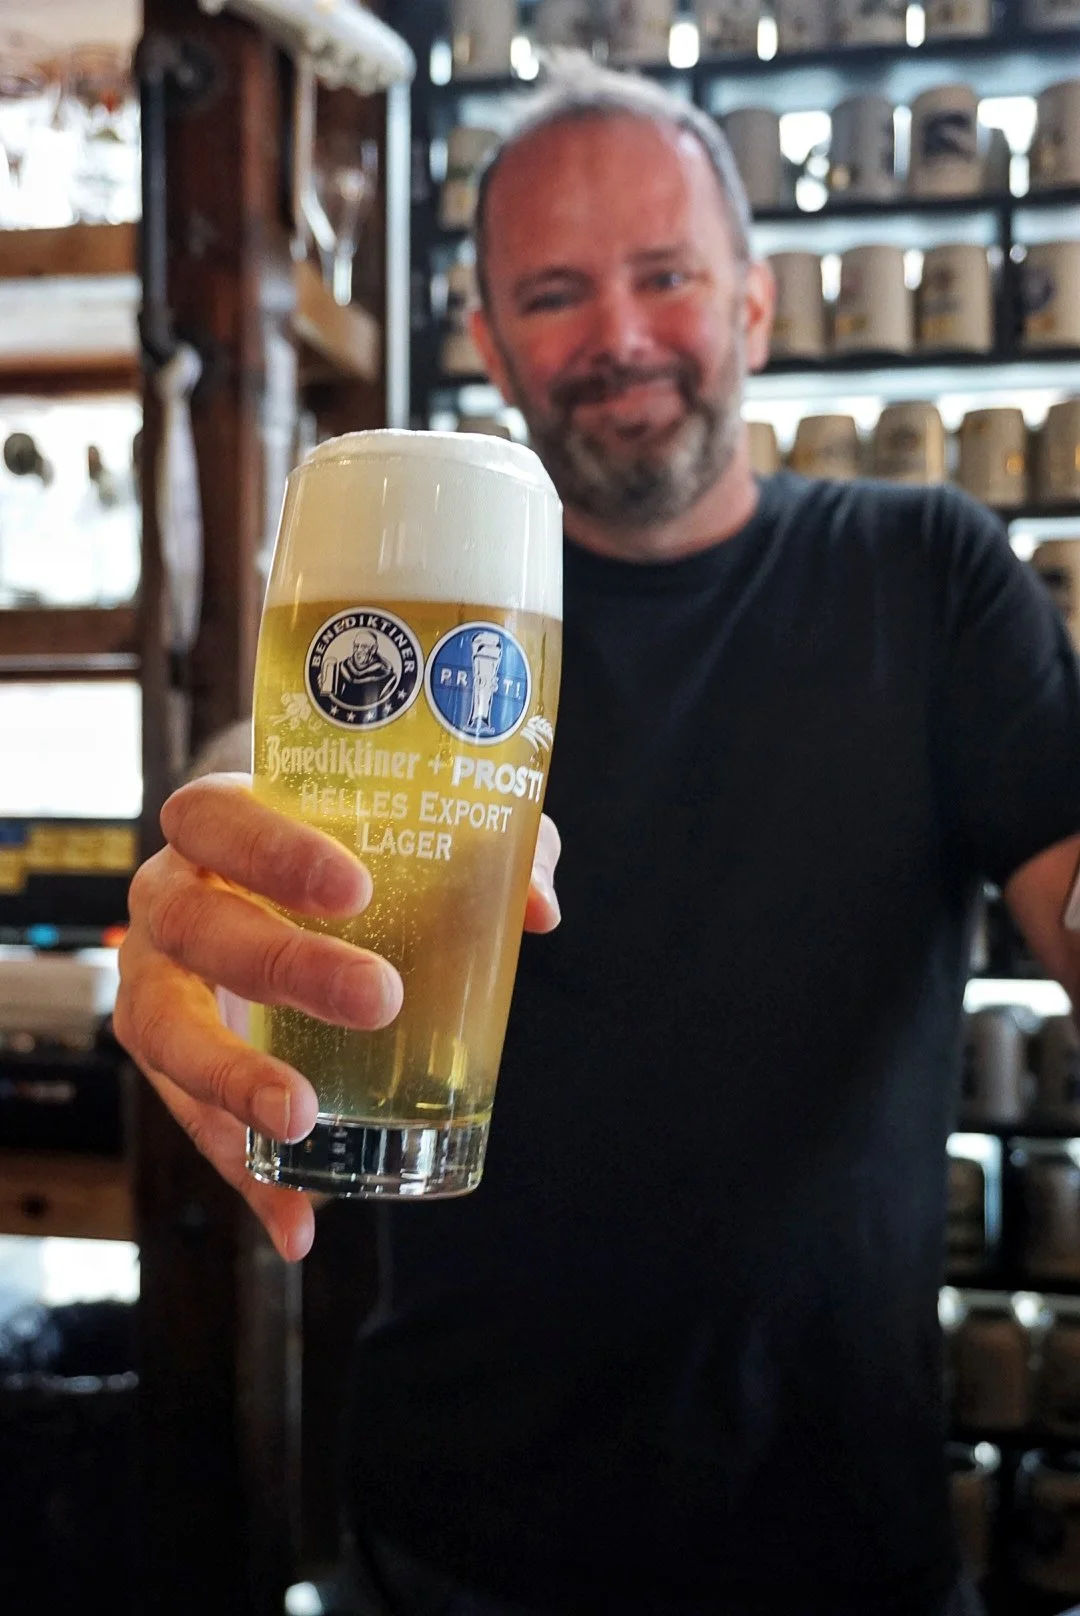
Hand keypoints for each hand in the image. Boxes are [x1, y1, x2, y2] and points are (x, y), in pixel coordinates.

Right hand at [114, 774, 561, 1261]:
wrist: (269, 892)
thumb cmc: (347, 851)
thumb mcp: (409, 831)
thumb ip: (483, 851)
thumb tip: (539, 908)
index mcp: (216, 825)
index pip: (216, 817)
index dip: (273, 850)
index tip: (355, 890)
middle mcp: (169, 898)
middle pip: (197, 927)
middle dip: (283, 967)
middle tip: (379, 999)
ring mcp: (156, 982)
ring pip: (162, 1028)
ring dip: (231, 1080)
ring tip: (301, 1123)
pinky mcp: (169, 1062)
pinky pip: (193, 1124)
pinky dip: (245, 1174)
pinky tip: (298, 1221)